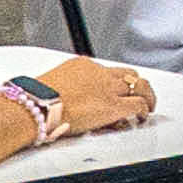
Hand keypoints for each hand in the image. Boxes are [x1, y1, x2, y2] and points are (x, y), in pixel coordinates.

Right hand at [40, 58, 155, 135]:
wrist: (36, 106)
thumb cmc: (36, 99)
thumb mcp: (53, 84)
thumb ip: (65, 88)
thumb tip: (63, 99)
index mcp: (83, 65)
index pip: (107, 70)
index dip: (113, 82)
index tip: (111, 91)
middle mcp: (99, 73)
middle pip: (127, 74)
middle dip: (133, 85)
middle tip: (136, 95)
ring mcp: (108, 89)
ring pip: (139, 86)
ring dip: (145, 96)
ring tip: (146, 106)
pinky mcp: (113, 106)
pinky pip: (138, 105)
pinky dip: (144, 110)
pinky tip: (141, 116)